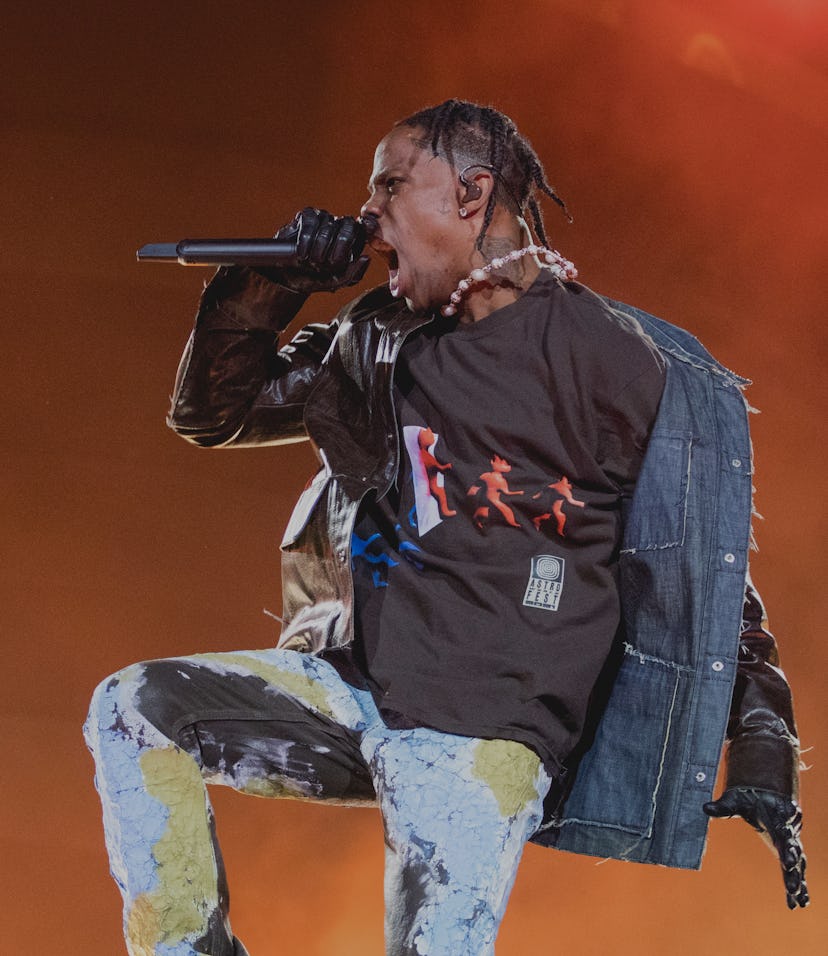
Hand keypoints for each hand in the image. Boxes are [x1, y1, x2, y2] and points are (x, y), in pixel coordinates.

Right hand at [258, 207, 369, 292]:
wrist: (290, 278)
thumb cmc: (316, 278)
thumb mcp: (337, 281)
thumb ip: (353, 273)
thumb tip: (366, 258)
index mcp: (353, 240)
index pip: (362, 229)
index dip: (360, 234)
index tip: (353, 245)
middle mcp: (340, 226)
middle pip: (348, 225)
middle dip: (339, 245)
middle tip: (327, 263)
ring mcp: (324, 219)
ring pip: (328, 226)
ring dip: (319, 247)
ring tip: (312, 262)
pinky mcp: (307, 216)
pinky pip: (310, 222)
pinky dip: (306, 239)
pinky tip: (302, 252)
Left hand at [704, 787, 808, 908]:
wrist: (764, 795)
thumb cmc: (749, 798)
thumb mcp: (735, 801)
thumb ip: (723, 807)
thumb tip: (706, 808)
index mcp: (777, 816)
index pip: (783, 831)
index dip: (786, 845)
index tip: (788, 860)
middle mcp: (787, 831)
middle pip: (792, 848)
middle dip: (792, 862)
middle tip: (792, 878)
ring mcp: (790, 842)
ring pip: (798, 861)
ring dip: (797, 878)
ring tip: (799, 898)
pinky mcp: (788, 851)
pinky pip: (796, 869)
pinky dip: (798, 884)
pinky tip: (799, 902)